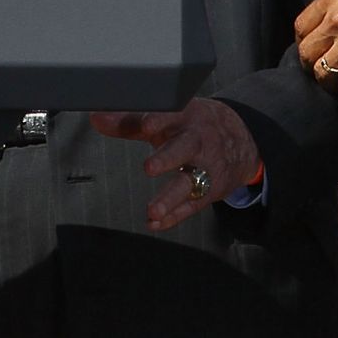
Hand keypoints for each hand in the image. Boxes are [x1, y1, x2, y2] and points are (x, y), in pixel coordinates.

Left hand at [90, 97, 260, 230]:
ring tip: (152, 210)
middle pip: (185, 148)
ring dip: (171, 198)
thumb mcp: (167, 117)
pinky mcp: (210, 189)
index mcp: (186, 117)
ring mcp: (206, 167)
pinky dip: (174, 215)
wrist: (242, 140)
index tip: (146, 125)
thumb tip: (96, 118)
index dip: (159, 119)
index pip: (173, 115)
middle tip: (149, 167)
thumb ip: (130, 120)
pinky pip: (193, 205)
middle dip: (168, 157)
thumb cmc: (192, 125)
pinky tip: (156, 222)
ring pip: (190, 183)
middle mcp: (198, 141)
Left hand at [295, 0, 337, 91]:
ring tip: (334, 83)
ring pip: (324, 71)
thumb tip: (329, 27)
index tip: (311, 50)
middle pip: (307, 52)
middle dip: (310, 65)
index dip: (303, 43)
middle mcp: (336, 19)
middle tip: (319, 70)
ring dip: (327, 80)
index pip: (301, 28)